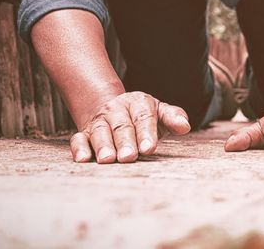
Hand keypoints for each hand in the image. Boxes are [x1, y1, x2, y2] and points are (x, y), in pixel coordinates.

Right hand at [70, 92, 191, 162]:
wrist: (113, 109)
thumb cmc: (142, 116)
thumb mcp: (159, 112)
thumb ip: (173, 117)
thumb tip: (184, 126)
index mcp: (138, 103)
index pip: (143, 117)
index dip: (146, 133)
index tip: (149, 148)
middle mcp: (116, 110)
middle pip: (121, 126)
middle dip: (125, 142)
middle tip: (128, 157)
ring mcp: (100, 121)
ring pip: (100, 132)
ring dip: (103, 146)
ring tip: (107, 160)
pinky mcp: (84, 133)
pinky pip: (78, 138)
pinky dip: (79, 148)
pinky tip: (83, 159)